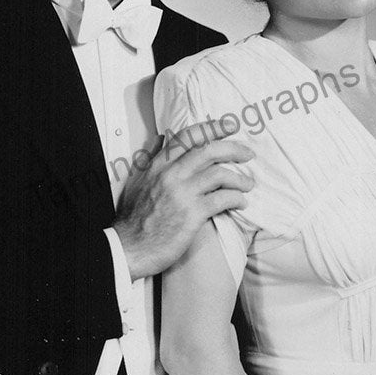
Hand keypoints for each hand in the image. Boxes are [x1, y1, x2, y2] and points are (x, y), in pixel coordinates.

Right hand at [114, 121, 254, 280]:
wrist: (128, 248)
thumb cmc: (132, 219)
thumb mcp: (135, 181)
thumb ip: (150, 157)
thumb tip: (161, 138)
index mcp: (158, 165)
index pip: (188, 136)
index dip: (212, 127)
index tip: (229, 126)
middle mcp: (170, 174)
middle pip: (209, 150)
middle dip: (233, 148)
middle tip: (247, 154)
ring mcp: (182, 193)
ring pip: (219, 174)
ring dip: (239, 179)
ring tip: (247, 184)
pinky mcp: (192, 214)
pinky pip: (222, 199)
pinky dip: (236, 198)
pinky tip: (240, 202)